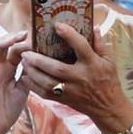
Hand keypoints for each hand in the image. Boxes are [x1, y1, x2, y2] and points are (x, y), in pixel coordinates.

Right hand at [0, 31, 31, 133]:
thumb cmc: (8, 109)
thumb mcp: (24, 88)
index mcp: (10, 69)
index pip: (17, 50)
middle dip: (16, 38)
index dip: (26, 43)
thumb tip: (40, 60)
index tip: (39, 37)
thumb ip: (29, 74)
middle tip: (29, 33)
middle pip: (6, 46)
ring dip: (3, 41)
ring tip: (16, 37)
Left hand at [17, 16, 132, 133]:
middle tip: (26, 51)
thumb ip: (100, 44)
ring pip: (47, 82)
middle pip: (56, 68)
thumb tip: (93, 27)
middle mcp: (80, 77)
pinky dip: (33, 86)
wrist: (108, 108)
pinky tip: (25, 77)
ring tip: (23, 62)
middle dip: (39, 60)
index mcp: (92, 64)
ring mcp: (71, 90)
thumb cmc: (108, 81)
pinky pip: (45, 94)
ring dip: (33, 72)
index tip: (57, 25)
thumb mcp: (108, 62)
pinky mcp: (64, 100)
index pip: (81, 47)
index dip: (70, 35)